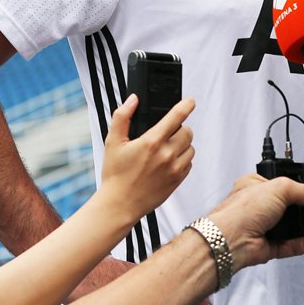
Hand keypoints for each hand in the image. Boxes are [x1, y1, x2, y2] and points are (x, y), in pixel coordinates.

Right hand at [100, 95, 194, 220]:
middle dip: (179, 128)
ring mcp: (174, 169)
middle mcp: (167, 154)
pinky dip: (182, 159)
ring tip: (166, 149)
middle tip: (166, 133)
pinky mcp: (178, 180)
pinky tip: (167, 162)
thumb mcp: (112, 143)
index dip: (186, 105)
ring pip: (190, 147)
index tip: (190, 101)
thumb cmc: (115, 174)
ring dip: (182, 144)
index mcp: (152, 142)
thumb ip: (122, 117)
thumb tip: (133, 100)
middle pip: (188, 131)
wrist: (120, 205)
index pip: (177, 117)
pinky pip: (189, 163)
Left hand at [208, 174, 303, 269]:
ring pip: (293, 227)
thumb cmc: (241, 210)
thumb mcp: (282, 189)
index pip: (288, 181)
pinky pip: (292, 245)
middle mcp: (260, 206)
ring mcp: (264, 227)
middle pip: (292, 205)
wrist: (228, 242)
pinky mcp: (268, 247)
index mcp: (257, 184)